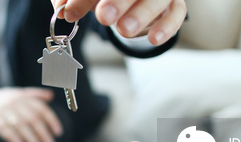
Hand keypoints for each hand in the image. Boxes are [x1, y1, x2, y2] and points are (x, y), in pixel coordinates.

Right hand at [0, 87, 62, 141]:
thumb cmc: (0, 100)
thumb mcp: (16, 93)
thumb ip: (33, 94)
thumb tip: (51, 95)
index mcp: (21, 96)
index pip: (40, 107)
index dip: (51, 120)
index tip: (58, 133)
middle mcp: (12, 101)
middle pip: (31, 117)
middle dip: (42, 132)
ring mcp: (0, 109)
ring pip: (18, 123)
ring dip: (30, 137)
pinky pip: (1, 127)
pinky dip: (11, 136)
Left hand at [51, 0, 186, 45]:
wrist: (132, 2)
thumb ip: (73, 1)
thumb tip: (63, 13)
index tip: (71, 12)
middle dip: (118, 1)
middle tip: (104, 16)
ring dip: (142, 13)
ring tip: (124, 30)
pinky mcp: (175, 3)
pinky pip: (177, 12)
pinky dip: (167, 26)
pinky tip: (153, 38)